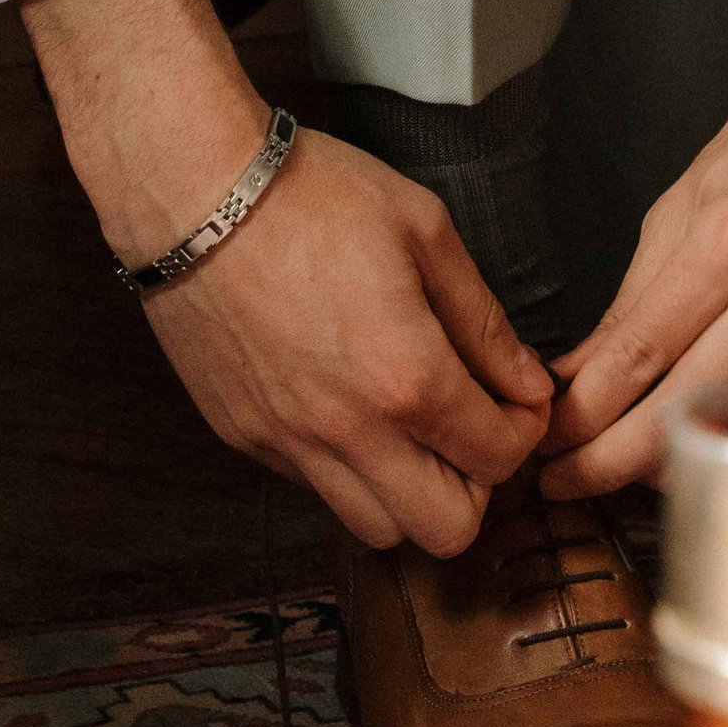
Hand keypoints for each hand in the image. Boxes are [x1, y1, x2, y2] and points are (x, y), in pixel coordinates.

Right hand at [24, 0, 550, 555]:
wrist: (196, 195)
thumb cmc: (316, 197)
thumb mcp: (425, 232)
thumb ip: (484, 321)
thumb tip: (530, 383)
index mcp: (408, 377)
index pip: (500, 458)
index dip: (525, 430)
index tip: (519, 397)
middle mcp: (350, 433)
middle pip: (447, 531)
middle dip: (476, 484)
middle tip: (471, 423)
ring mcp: (290, 445)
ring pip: (377, 529)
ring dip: (412, 492)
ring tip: (413, 426)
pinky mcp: (245, 440)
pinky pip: (316, 490)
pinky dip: (350, 470)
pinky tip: (352, 406)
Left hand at [537, 0, 727, 500]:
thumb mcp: (679, 205)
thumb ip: (633, 299)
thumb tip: (578, 373)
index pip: (639, 352)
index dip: (582, 411)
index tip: (545, 438)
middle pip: (681, 408)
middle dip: (608, 460)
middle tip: (561, 479)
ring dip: (664, 462)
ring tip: (613, 471)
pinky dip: (727, 441)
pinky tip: (690, 448)